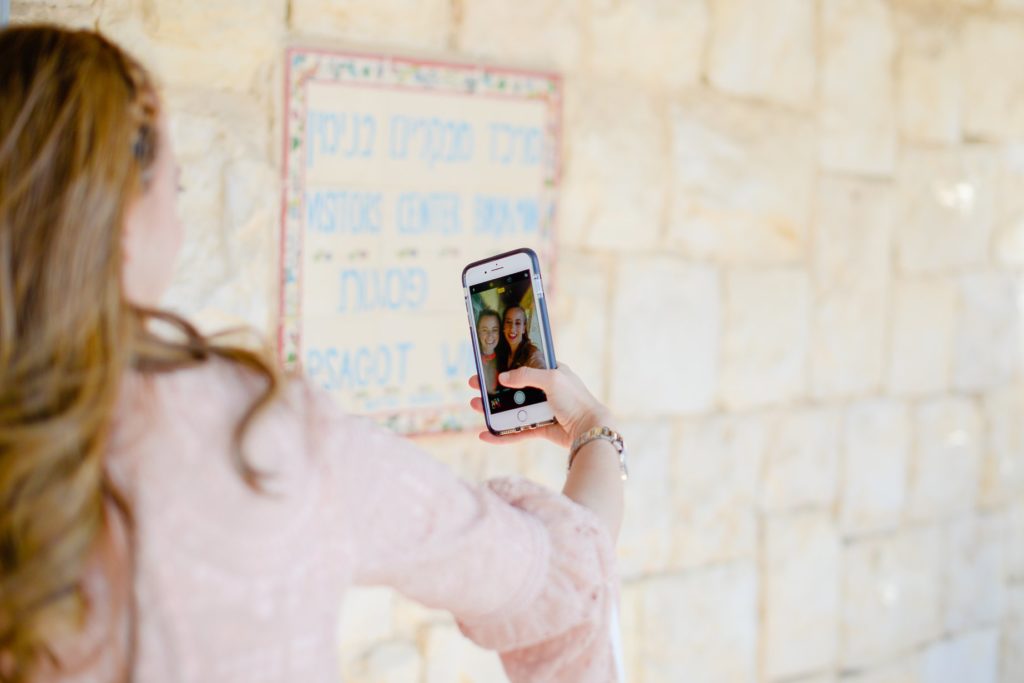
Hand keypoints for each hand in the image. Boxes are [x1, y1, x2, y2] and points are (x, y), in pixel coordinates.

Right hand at [467, 363, 611, 447]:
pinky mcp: (541, 428)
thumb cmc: (575, 400)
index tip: (486, 367)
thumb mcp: (552, 379)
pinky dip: (502, 434)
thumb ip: (526, 376)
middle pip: (513, 389)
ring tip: (474, 407)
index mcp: (551, 373)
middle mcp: (546, 390)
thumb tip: (503, 378)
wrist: (589, 429)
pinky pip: (517, 431)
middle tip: (474, 387)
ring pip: (512, 409)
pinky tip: (486, 435)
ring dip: (493, 410)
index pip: (523, 366)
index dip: (504, 366)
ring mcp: (543, 410)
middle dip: (492, 389)